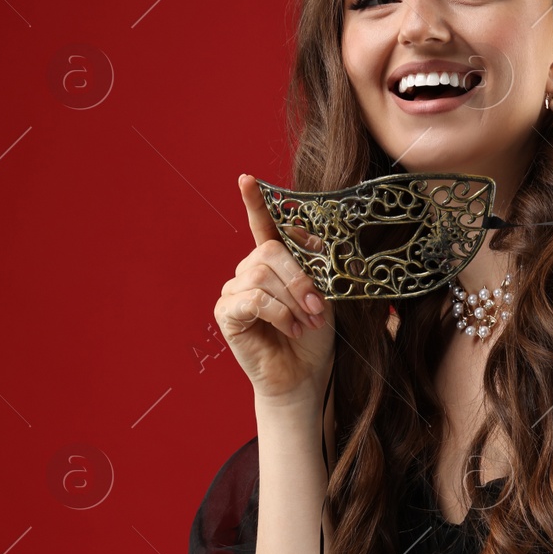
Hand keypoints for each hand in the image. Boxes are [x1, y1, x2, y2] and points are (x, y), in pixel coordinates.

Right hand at [212, 174, 335, 404]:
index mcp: (273, 262)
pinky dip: (278, 313)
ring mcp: (234, 291)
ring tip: (308, 322)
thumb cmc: (314, 335)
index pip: (262, 226)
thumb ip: (318, 265)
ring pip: (262, 275)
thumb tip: (313, 238)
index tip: (247, 179)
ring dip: (292, 300)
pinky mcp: (226, 313)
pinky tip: (290, 328)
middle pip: (268, 252)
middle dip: (300, 278)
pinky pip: (252, 299)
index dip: (255, 203)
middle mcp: (249, 272)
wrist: (304, 374)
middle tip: (319, 307)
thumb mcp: (326, 295)